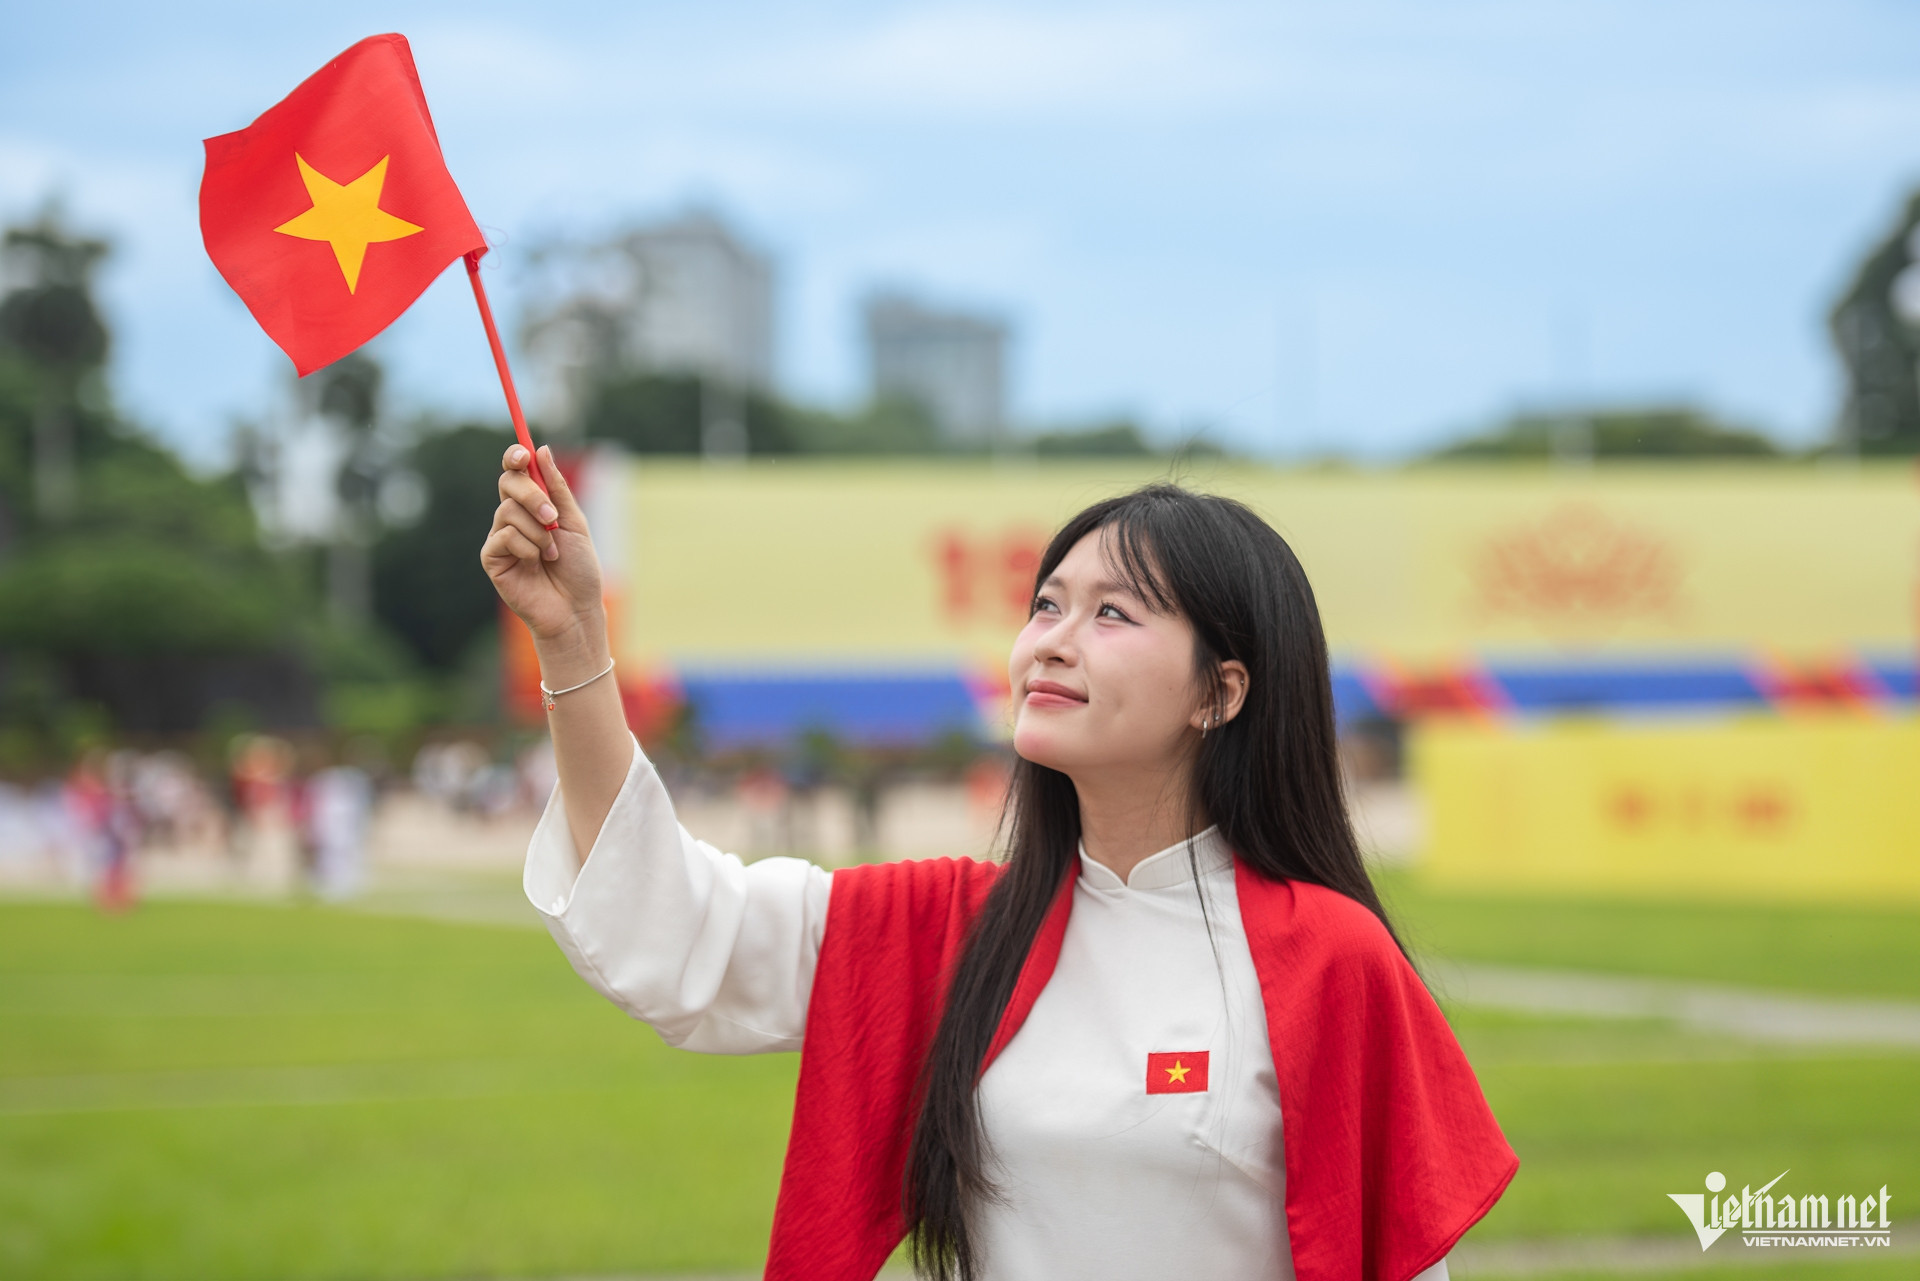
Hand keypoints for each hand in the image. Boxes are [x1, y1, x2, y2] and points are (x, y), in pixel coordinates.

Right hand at [481, 445, 606, 653]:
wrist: (576, 608)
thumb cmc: (579, 569)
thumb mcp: (574, 522)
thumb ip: (557, 488)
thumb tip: (541, 450)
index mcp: (532, 506)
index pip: (515, 473)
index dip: (514, 458)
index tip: (522, 455)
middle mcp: (512, 518)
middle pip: (508, 484)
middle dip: (532, 495)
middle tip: (552, 517)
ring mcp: (500, 538)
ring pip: (508, 511)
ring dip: (538, 532)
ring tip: (551, 554)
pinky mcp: (491, 558)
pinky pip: (504, 536)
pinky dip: (527, 548)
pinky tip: (536, 565)